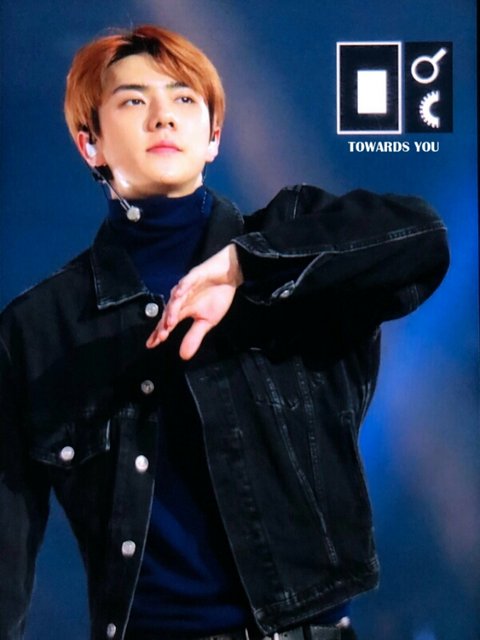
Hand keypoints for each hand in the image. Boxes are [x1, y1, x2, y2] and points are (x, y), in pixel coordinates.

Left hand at [146, 244, 243, 359]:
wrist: (229, 276)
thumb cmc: (217, 297)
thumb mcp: (207, 322)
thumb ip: (194, 337)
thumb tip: (184, 356)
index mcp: (183, 310)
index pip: (167, 323)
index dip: (159, 334)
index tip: (151, 345)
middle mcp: (181, 299)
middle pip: (169, 312)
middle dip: (164, 325)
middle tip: (162, 337)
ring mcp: (186, 286)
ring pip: (176, 298)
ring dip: (172, 309)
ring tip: (170, 322)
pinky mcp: (194, 275)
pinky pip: (187, 281)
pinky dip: (183, 287)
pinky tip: (179, 294)